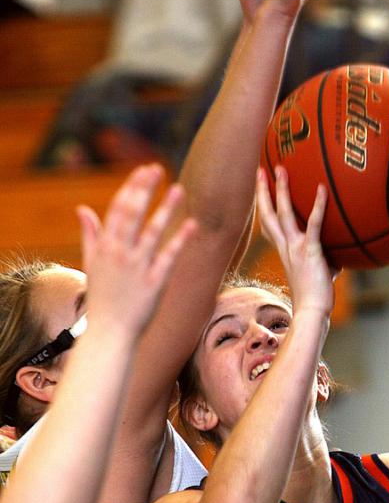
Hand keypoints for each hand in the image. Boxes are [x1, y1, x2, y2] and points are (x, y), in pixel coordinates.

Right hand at [76, 165, 198, 340]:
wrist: (109, 333)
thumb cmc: (102, 299)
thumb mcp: (91, 263)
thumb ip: (90, 235)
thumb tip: (82, 209)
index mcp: (105, 247)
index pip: (117, 209)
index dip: (131, 188)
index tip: (143, 171)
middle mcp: (119, 254)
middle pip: (132, 214)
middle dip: (144, 190)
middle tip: (157, 169)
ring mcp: (137, 268)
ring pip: (152, 232)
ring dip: (165, 208)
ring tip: (178, 188)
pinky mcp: (154, 284)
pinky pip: (168, 258)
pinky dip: (179, 240)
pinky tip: (192, 224)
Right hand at [255, 165, 336, 317]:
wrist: (312, 312)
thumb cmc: (317, 296)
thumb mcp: (320, 272)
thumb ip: (325, 259)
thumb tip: (339, 255)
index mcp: (284, 251)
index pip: (269, 226)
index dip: (263, 207)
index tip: (260, 190)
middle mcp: (285, 247)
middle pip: (268, 214)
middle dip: (264, 191)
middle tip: (261, 170)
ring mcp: (295, 248)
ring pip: (283, 214)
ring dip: (281, 190)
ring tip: (280, 169)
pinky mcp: (310, 251)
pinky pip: (314, 224)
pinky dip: (318, 206)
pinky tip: (322, 189)